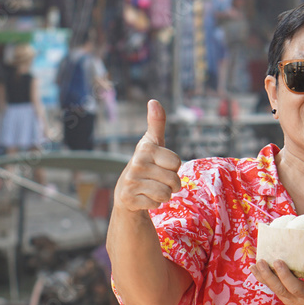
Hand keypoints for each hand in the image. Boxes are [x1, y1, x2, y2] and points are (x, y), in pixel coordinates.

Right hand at [113, 100, 181, 214]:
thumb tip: (153, 101)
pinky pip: (156, 204)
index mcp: (145, 148)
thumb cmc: (146, 164)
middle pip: (173, 179)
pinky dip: (154, 203)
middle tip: (159, 180)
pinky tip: (145, 198)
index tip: (162, 166)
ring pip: (166, 193)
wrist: (126, 191)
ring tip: (153, 189)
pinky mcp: (128, 199)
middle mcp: (136, 163)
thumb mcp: (153, 143)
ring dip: (164, 194)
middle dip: (172, 184)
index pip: (177, 162)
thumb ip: (156, 123)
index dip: (174, 167)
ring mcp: (131, 182)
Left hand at [251, 259, 303, 304]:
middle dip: (285, 275)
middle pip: (295, 288)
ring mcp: (294, 299)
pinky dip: (261, 277)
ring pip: (279, 289)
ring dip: (268, 275)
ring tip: (260, 262)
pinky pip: (271, 287)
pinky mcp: (284, 297)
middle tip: (278, 261)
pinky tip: (253, 267)